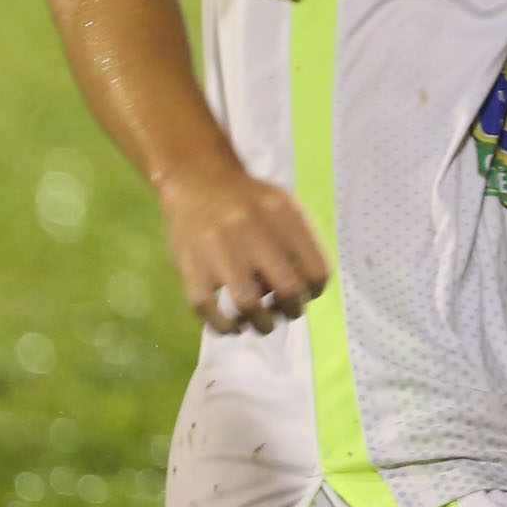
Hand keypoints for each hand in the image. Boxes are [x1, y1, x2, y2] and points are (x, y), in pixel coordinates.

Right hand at [158, 164, 330, 336]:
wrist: (197, 180)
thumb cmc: (248, 201)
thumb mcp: (284, 206)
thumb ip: (301, 241)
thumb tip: (307, 292)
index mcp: (283, 213)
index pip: (316, 267)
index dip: (315, 290)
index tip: (307, 295)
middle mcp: (252, 228)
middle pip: (287, 287)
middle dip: (293, 310)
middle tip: (287, 313)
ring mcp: (218, 247)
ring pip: (248, 303)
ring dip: (261, 323)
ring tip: (262, 324)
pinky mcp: (189, 264)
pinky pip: (207, 308)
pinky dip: (223, 326)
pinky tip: (232, 326)